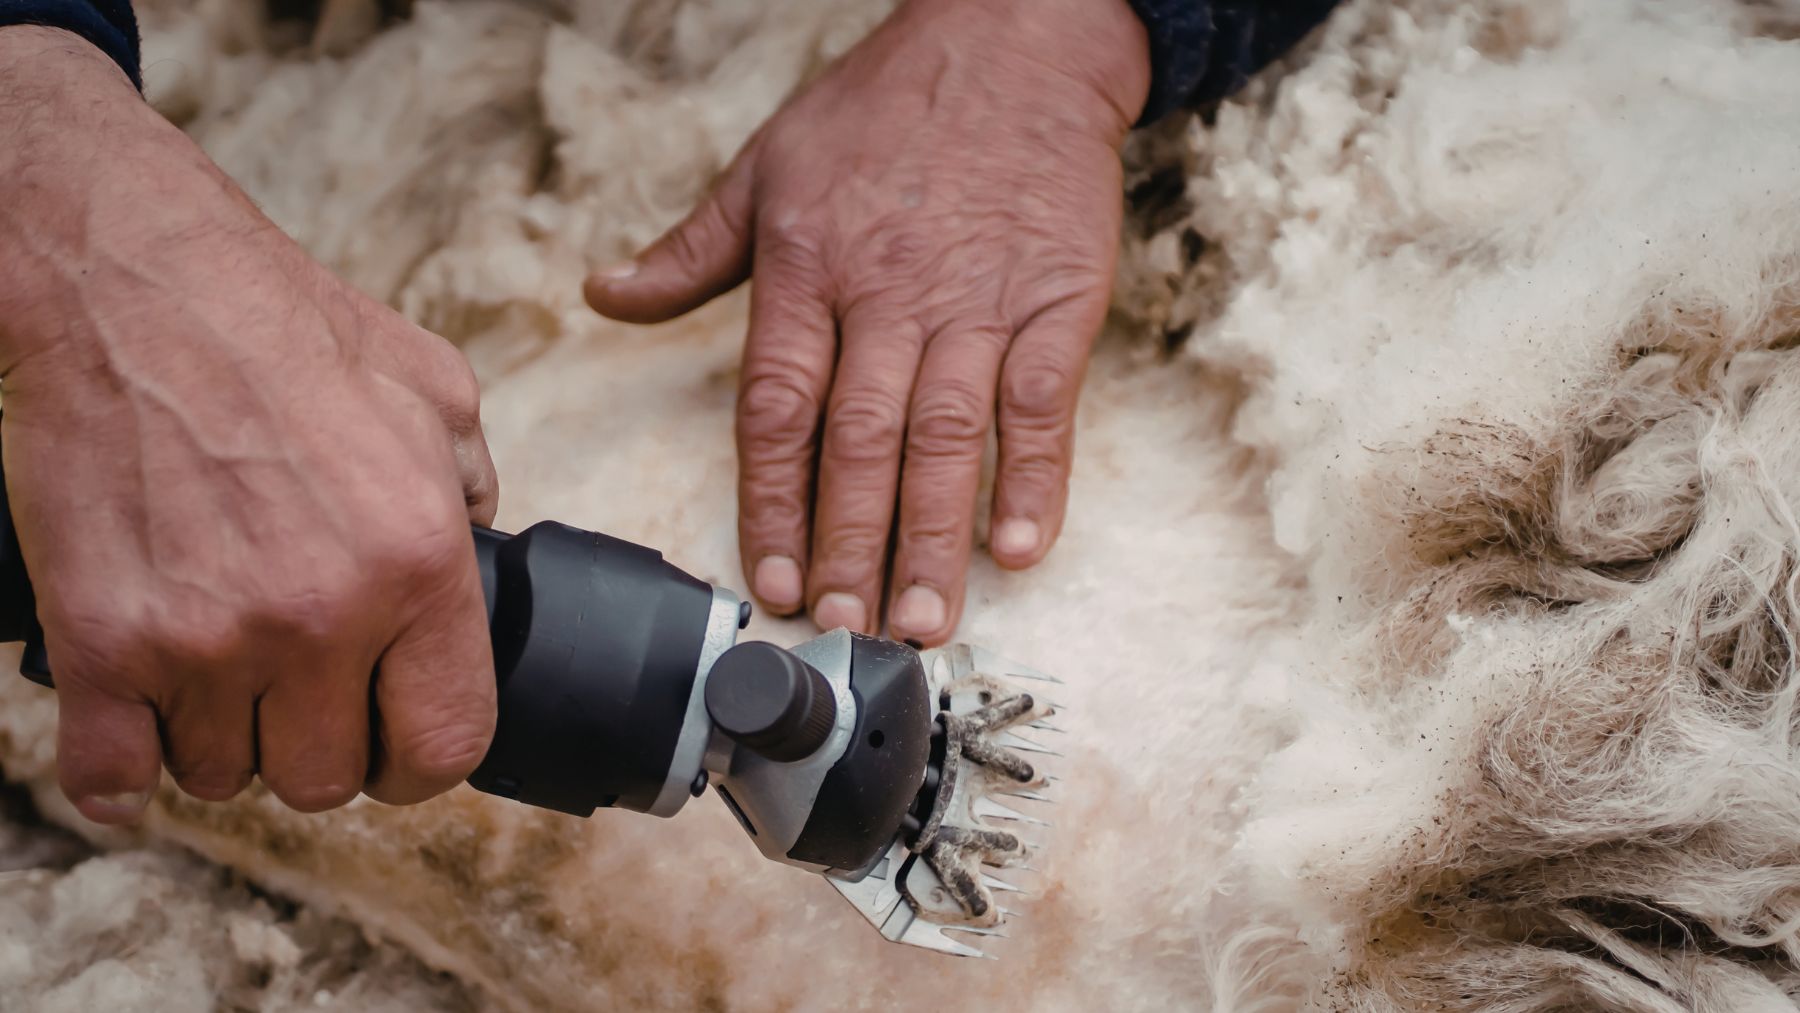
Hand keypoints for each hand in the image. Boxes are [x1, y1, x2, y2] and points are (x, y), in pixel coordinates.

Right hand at [0, 28, 498, 822]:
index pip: (445, 746)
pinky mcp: (104, 639)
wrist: (133, 284)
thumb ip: (476, 484)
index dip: (420, 760)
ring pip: (220, 777)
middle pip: (325, 779)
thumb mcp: (436, 391)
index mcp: (418, 563)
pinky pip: (111, 779)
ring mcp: (207, 637)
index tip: (393, 743)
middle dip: (315, 745)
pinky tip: (136, 735)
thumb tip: (483, 545)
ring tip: (216, 672)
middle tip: (295, 695)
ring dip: (220, 740)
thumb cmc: (285, 329)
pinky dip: (120, 774)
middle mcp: (322, 617)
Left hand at [585, 0, 1148, 644]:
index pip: (778, 409)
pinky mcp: (1055, 298)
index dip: (773, 504)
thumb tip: (603, 296)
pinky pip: (1041, 402)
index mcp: (809, 269)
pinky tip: (1021, 546)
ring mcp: (976, 300)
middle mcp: (889, 295)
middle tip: (844, 626)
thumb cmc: (883, 109)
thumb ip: (690, 251)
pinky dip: (1036, 478)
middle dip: (849, 546)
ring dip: (932, 538)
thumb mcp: (766, 166)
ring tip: (921, 620)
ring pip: (947, 438)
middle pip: (860, 442)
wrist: (1011, 42)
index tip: (772, 580)